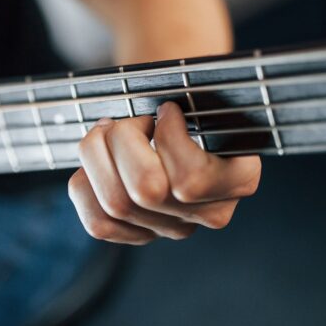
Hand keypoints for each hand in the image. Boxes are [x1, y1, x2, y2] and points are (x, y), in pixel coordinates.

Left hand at [68, 101, 260, 244]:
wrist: (181, 117)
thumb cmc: (191, 99)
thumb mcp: (202, 91)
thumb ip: (194, 98)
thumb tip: (161, 111)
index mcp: (240, 178)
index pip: (190, 179)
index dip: (167, 137)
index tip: (166, 111)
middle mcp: (210, 212)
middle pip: (147, 190)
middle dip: (125, 140)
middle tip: (131, 119)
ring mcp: (175, 228)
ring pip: (117, 205)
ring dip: (98, 157)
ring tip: (106, 133)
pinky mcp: (141, 235)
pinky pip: (99, 225)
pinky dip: (85, 187)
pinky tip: (95, 166)